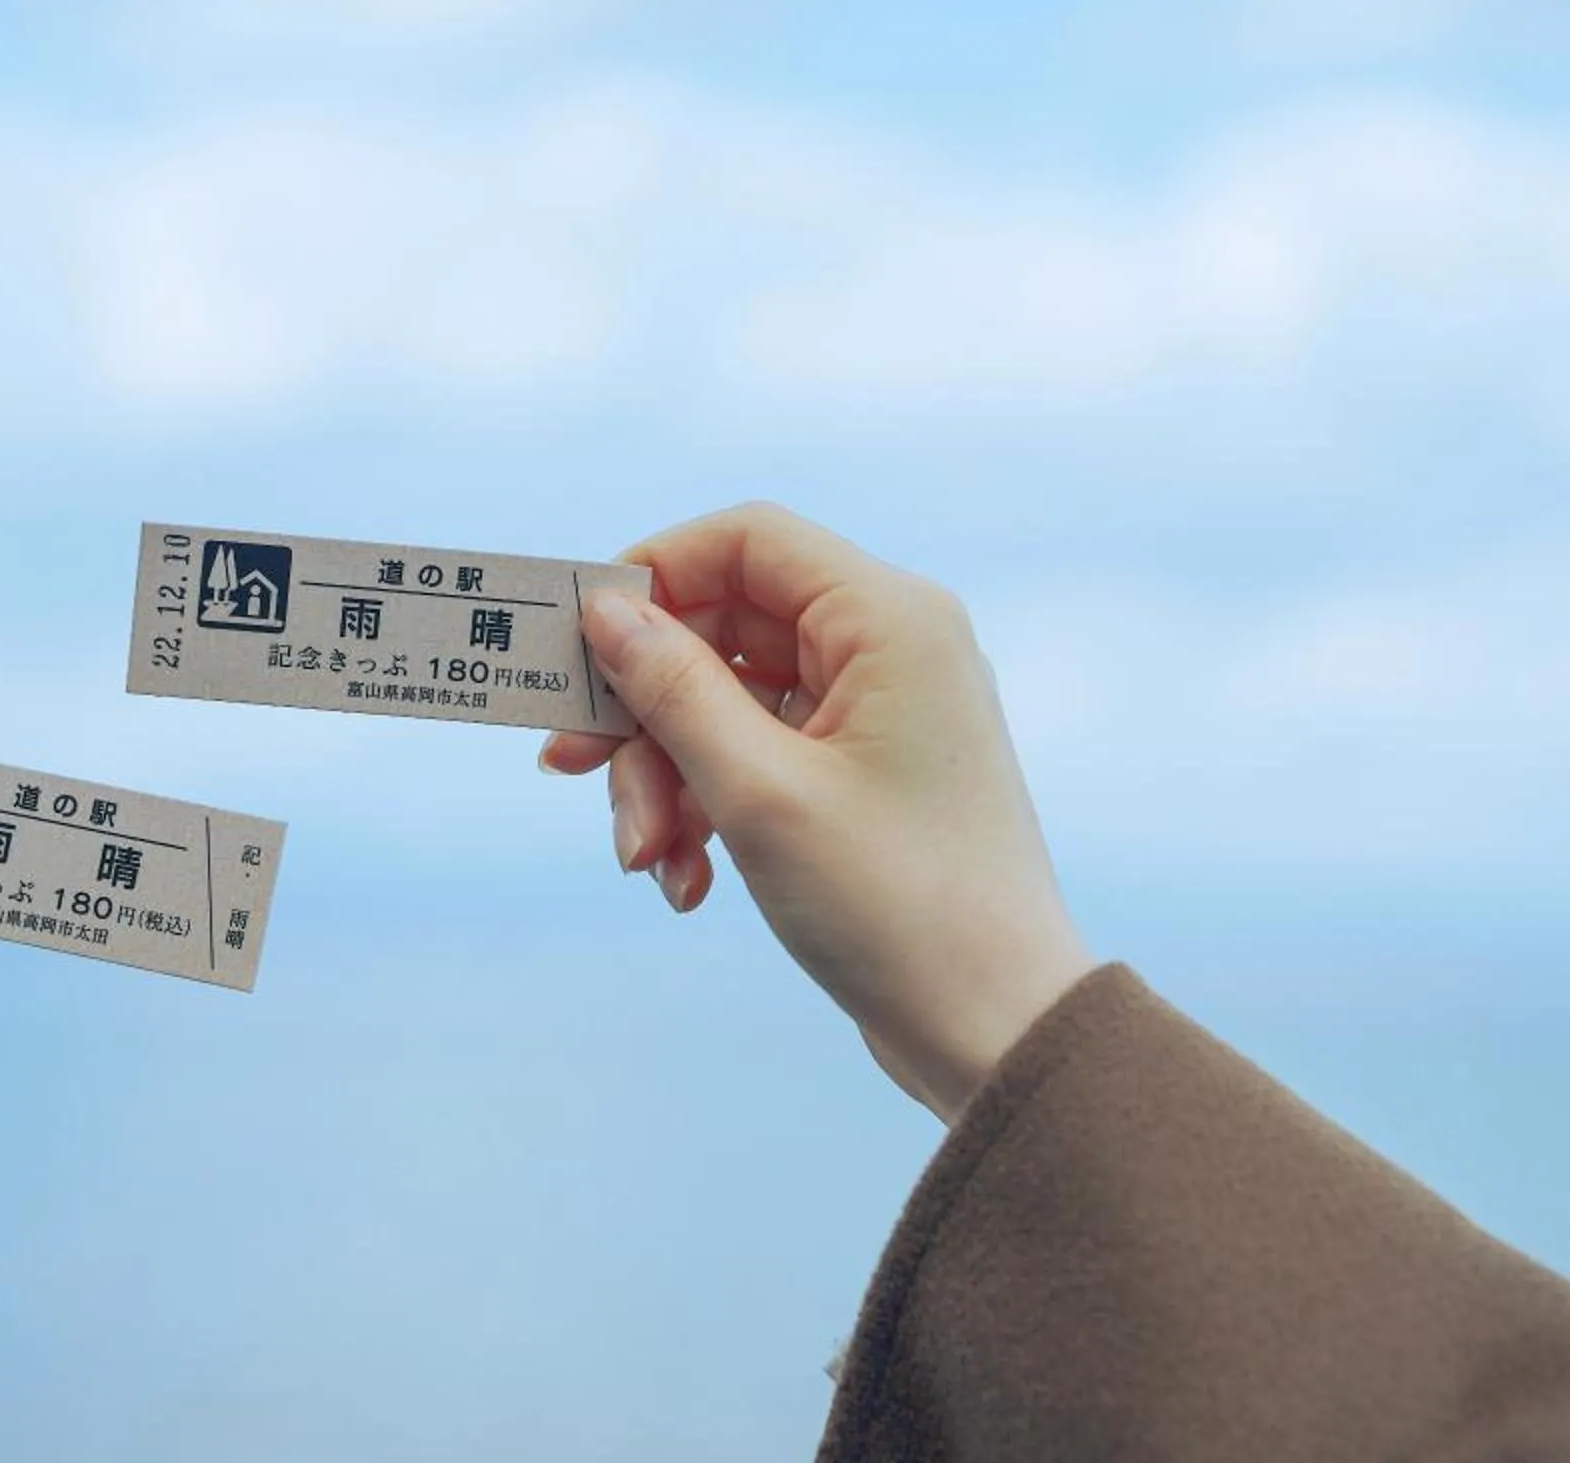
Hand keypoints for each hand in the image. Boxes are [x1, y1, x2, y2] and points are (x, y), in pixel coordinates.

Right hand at [544, 502, 1092, 1122]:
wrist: (996, 1030)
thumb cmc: (896, 904)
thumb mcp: (759, 791)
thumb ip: (673, 689)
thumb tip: (606, 611)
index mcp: (888, 619)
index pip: (746, 540)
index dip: (652, 575)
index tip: (580, 642)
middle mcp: (890, 648)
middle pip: (723, 630)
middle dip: (645, 710)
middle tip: (573, 768)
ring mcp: (877, 714)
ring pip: (727, 702)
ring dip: (667, 776)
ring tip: (646, 860)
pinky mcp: (861, 777)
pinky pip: (757, 757)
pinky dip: (708, 806)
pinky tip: (687, 881)